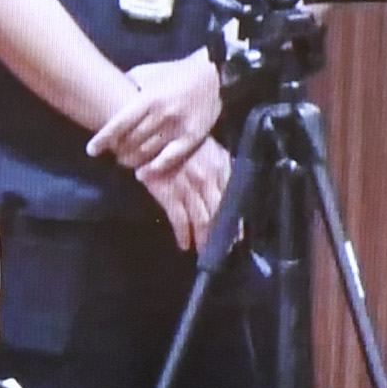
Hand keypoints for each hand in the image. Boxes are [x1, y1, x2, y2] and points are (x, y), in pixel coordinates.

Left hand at [87, 55, 222, 182]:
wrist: (212, 75)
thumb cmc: (174, 73)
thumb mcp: (147, 72)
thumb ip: (127, 84)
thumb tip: (105, 92)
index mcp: (148, 98)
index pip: (119, 124)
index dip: (103, 140)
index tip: (91, 151)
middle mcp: (161, 114)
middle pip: (131, 142)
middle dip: (117, 151)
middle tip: (112, 154)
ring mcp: (178, 127)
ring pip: (147, 152)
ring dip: (132, 160)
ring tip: (125, 161)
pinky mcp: (192, 138)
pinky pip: (169, 159)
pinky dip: (154, 169)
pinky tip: (143, 173)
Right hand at [140, 139, 230, 256]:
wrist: (149, 134)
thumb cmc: (181, 142)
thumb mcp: (209, 149)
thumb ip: (223, 167)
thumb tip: (236, 190)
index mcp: (221, 165)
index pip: (233, 198)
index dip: (235, 220)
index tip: (236, 237)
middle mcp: (208, 178)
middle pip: (219, 213)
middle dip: (221, 235)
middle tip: (222, 250)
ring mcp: (188, 186)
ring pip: (202, 219)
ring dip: (204, 239)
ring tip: (204, 252)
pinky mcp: (168, 192)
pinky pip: (179, 219)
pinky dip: (183, 234)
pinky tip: (185, 245)